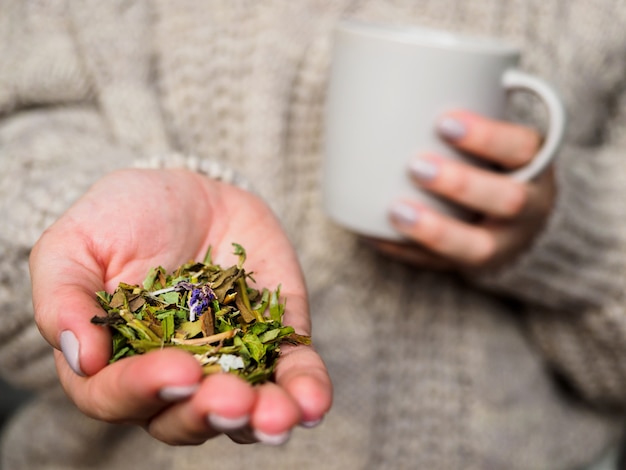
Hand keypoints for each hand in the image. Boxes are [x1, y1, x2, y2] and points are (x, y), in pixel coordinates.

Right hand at [30, 168, 331, 445]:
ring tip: (279, 415)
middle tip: (230, 399)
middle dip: (208, 414)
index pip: (118, 397)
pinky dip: (305, 391)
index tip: (175, 370)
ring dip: (262, 419)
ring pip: (242, 411)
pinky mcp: (274, 339)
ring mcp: (227, 362)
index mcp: (115, 362)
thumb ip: (65, 298)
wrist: (187, 191)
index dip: (144, 391)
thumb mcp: (74, 244)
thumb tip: (83, 359)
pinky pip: (290, 374)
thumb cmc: (121, 217)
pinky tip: (312, 402)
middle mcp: (172, 375)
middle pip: (185, 418)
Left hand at [369, 110, 554, 270]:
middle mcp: (529, 207)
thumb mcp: (494, 136)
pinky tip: (375, 236)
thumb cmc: (492, 160)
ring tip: (395, 210)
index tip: (444, 122)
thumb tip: (385, 89)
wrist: (518, 216)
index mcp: (533, 163)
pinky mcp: (475, 266)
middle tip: (415, 165)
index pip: (521, 147)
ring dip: (434, 229)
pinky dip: (407, 253)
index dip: (486, 136)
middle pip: (507, 200)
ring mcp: (504, 243)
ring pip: (478, 248)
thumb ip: (464, 114)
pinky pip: (443, 267)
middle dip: (460, 183)